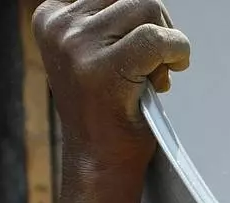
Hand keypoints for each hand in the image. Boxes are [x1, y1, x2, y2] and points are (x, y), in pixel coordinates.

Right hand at [33, 0, 190, 173]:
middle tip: (156, 61)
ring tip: (156, 73)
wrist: (100, 159)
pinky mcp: (103, 67)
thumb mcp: (96, 52)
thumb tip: (150, 3)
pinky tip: (169, 76)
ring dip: (166, 40)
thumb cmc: (107, 109)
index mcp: (52, 16)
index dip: (137, 16)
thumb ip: (112, 22)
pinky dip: (177, 52)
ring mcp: (77, 44)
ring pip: (147, 8)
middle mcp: (60, 25)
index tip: (139, 47)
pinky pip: (158, 39)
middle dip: (157, 24)